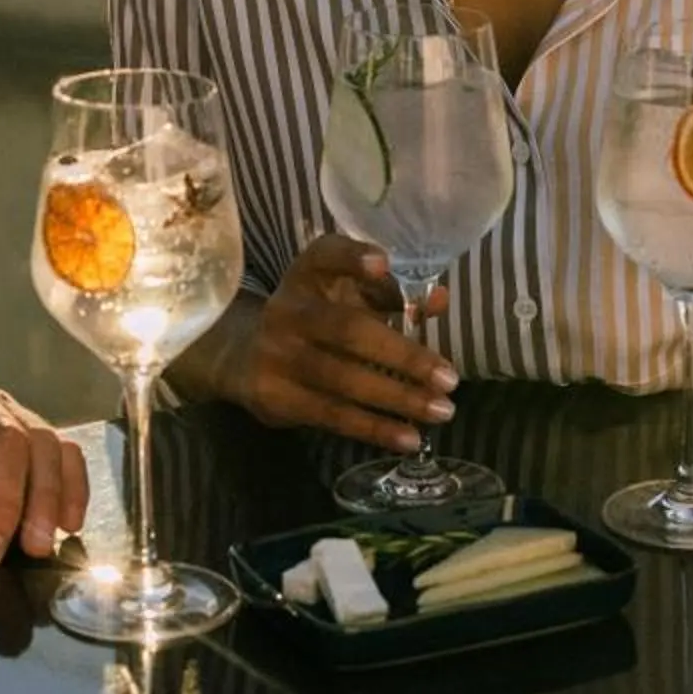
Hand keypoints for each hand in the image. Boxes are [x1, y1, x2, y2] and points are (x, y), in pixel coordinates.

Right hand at [204, 232, 457, 450]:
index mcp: (307, 274)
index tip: (383, 263)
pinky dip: (374, 428)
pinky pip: (331, 415)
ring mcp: (277, 355)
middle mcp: (287, 309)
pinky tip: (409, 439)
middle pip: (348, 331)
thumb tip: (439, 301)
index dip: (351, 257)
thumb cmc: (314, 318)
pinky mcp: (275, 396)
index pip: (325, 255)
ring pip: (343, 380)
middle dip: (403, 356)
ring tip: (441, 411)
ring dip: (397, 398)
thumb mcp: (344, 295)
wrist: (243, 357)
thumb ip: (391, 294)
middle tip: (449, 378)